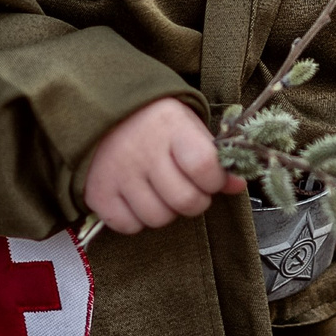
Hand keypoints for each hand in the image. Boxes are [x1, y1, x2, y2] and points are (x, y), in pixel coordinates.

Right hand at [82, 98, 242, 233]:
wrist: (99, 110)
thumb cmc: (153, 121)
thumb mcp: (187, 126)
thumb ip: (214, 156)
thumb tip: (238, 185)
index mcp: (171, 127)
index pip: (205, 167)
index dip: (215, 180)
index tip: (210, 177)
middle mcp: (143, 150)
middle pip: (185, 201)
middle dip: (195, 200)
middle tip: (187, 187)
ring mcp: (118, 173)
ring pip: (158, 218)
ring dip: (165, 211)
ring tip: (159, 191)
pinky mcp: (98, 193)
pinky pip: (129, 226)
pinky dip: (137, 219)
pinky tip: (136, 197)